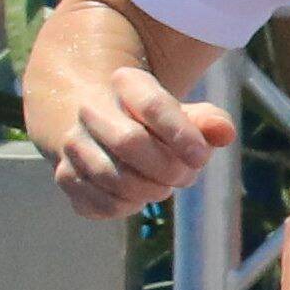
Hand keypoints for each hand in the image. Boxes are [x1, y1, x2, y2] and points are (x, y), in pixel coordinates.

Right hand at [39, 56, 235, 218]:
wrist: (105, 127)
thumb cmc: (158, 123)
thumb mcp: (186, 113)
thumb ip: (210, 121)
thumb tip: (224, 133)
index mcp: (125, 83)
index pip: (154, 105)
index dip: (182, 135)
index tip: (202, 157)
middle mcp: (90, 110)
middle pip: (129, 141)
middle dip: (167, 167)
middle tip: (187, 177)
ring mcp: (72, 144)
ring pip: (111, 175)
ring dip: (149, 190)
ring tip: (165, 186)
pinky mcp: (65, 176)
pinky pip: (98, 201)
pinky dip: (126, 206)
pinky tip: (138, 197)